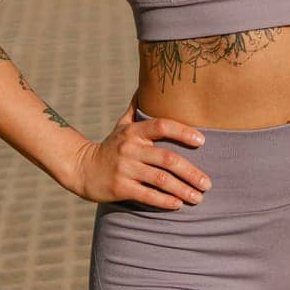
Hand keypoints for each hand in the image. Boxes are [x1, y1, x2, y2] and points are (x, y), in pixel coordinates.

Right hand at [67, 98, 210, 208]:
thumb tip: (147, 85)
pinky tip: (178, 204)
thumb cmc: (110, 147)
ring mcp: (124, 169)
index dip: (183, 131)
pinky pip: (147, 195)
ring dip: (183, 190)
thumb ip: (136, 109)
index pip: (162, 125)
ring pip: (160, 180)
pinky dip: (165, 201)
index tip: (202, 141)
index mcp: (134, 131)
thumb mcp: (121, 125)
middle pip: (167, 158)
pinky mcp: (119, 188)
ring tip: (198, 197)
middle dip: (191, 172)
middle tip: (207, 183)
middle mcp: (130, 148)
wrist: (81, 169)